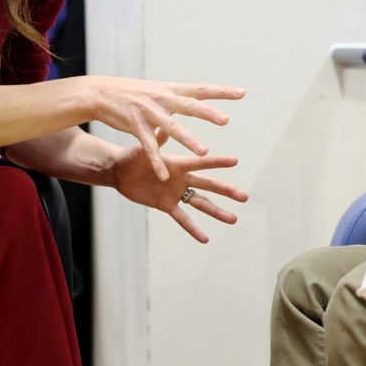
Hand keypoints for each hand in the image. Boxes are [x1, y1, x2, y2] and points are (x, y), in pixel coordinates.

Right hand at [85, 76, 244, 180]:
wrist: (101, 93)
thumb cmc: (132, 92)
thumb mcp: (156, 90)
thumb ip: (176, 96)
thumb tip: (197, 93)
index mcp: (171, 90)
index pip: (200, 89)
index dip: (220, 91)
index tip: (241, 93)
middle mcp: (163, 99)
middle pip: (189, 106)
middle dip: (207, 113)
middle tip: (225, 120)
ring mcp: (149, 112)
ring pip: (172, 128)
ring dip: (188, 140)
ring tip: (204, 152)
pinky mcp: (135, 126)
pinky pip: (149, 146)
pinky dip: (157, 161)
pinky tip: (164, 175)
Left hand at [111, 130, 249, 242]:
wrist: (120, 172)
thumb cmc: (131, 156)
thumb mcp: (142, 149)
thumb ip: (155, 141)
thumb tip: (163, 126)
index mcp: (179, 163)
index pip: (202, 163)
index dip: (218, 162)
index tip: (236, 161)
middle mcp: (182, 178)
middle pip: (209, 185)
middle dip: (226, 191)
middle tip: (244, 197)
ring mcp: (176, 193)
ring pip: (201, 204)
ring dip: (217, 211)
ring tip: (233, 219)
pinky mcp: (166, 205)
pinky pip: (183, 218)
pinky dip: (193, 229)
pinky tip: (205, 238)